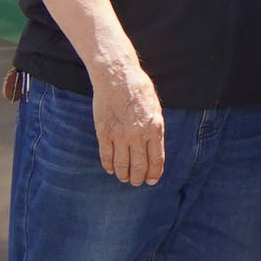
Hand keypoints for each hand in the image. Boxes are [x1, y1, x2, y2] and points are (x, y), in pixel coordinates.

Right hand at [89, 52, 166, 185]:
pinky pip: (106, 155)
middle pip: (139, 166)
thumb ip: (155, 129)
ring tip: (125, 179)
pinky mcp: (104, 132)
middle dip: (139, 178)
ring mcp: (119, 135)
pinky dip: (109, 166)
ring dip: (124, 175)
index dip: (154, 174)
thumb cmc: (139, 90)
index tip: (152, 180)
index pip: (156, 160)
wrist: (117, 77)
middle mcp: (137, 135)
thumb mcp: (155, 109)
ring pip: (122, 164)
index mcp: (154, 128)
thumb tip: (154, 149)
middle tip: (137, 183)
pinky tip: (111, 170)